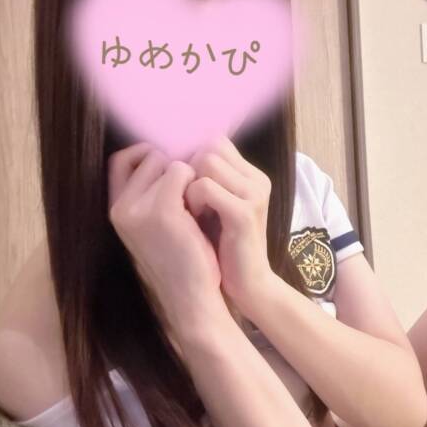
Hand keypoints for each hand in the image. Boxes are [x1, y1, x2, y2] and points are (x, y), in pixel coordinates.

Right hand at [107, 142, 221, 326]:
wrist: (191, 299)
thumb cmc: (182, 262)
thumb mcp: (157, 225)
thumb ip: (152, 193)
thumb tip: (171, 155)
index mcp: (115, 210)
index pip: (120, 160)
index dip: (146, 154)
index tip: (173, 167)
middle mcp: (120, 208)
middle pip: (149, 156)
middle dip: (176, 165)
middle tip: (192, 192)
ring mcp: (138, 208)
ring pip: (170, 162)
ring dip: (190, 177)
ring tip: (198, 207)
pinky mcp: (163, 211)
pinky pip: (183, 171)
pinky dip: (198, 184)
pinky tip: (203, 210)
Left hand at [185, 136, 274, 313]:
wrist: (247, 286)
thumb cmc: (222, 248)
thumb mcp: (213, 208)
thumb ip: (203, 182)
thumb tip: (171, 158)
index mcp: (250, 175)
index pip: (215, 140)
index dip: (191, 157)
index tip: (181, 185)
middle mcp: (256, 179)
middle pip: (209, 146)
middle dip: (189, 170)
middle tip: (185, 200)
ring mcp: (253, 194)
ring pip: (206, 161)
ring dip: (189, 184)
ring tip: (189, 210)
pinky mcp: (244, 213)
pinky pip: (205, 187)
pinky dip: (192, 200)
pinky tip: (193, 220)